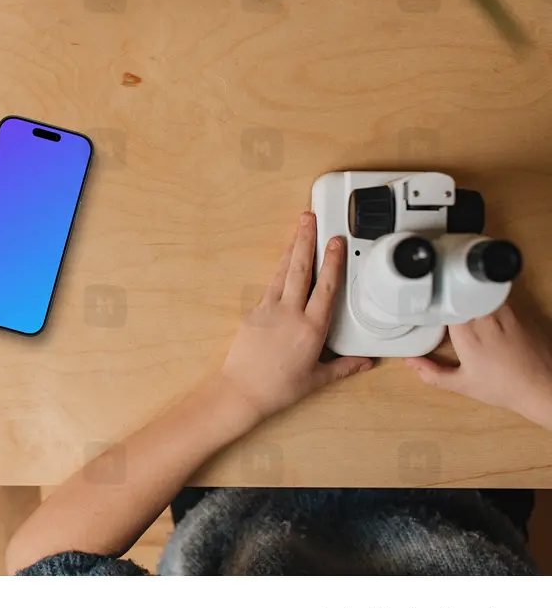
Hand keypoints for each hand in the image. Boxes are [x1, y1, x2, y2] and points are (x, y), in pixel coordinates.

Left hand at [219, 211, 372, 421]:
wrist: (241, 390)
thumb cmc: (279, 388)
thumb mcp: (317, 379)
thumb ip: (344, 367)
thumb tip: (366, 362)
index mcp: (311, 328)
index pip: (326, 287)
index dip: (332, 261)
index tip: (336, 241)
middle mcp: (290, 314)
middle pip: (300, 269)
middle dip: (306, 240)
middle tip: (309, 217)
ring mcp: (269, 310)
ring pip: (282, 272)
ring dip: (291, 249)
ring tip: (298, 229)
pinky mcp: (253, 313)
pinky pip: (269, 286)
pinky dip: (278, 270)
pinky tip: (282, 261)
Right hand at [405, 304, 551, 427]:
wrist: (544, 386)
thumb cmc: (504, 387)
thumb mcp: (463, 384)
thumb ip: (432, 373)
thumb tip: (410, 363)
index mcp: (466, 330)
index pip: (443, 300)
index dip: (433, 299)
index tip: (427, 305)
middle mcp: (484, 315)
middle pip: (460, 291)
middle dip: (449, 294)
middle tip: (441, 300)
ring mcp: (505, 309)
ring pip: (478, 290)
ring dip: (468, 294)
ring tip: (461, 303)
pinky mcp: (520, 309)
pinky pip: (496, 295)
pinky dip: (486, 297)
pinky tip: (484, 310)